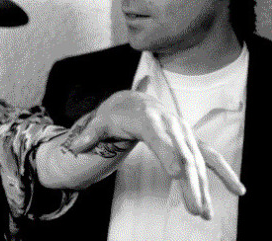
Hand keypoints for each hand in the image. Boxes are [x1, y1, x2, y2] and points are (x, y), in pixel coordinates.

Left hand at [65, 90, 245, 219]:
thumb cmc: (117, 112)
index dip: (169, 155)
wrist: (134, 100)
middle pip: (183, 155)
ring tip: (205, 212)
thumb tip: (76, 146)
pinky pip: (209, 155)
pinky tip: (238, 189)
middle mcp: (170, 124)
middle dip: (191, 183)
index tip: (178, 174)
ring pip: (197, 160)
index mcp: (148, 119)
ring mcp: (182, 132)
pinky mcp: (189, 139)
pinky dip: (223, 170)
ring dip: (204, 186)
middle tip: (195, 210)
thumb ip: (91, 133)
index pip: (160, 139)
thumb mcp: (101, 119)